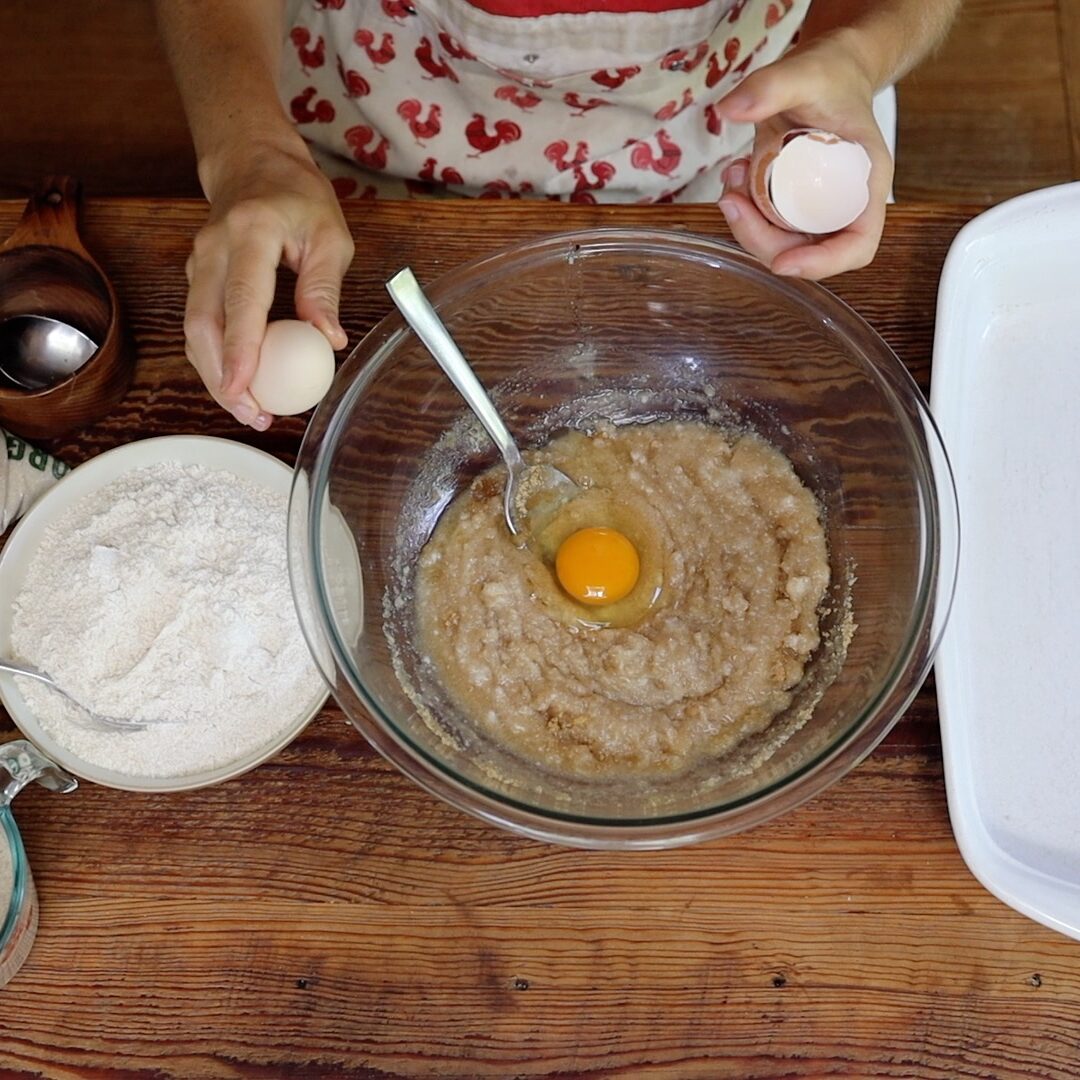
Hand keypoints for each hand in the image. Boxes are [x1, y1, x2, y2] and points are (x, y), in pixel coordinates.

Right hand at [183, 141, 354, 428]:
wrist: (252, 162)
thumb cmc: (297, 198)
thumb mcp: (330, 235)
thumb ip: (325, 288)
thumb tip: (328, 340)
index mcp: (250, 232)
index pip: (241, 298)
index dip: (239, 347)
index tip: (243, 387)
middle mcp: (213, 247)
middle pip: (203, 322)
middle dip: (221, 376)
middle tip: (251, 414)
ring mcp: (197, 262)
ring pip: (193, 329)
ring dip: (214, 375)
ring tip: (249, 411)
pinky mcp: (195, 278)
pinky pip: (198, 325)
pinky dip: (214, 360)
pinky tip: (239, 386)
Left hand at [714, 32, 892, 279]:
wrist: (826, 70)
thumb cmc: (831, 73)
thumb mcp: (804, 71)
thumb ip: (770, 85)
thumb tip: (729, 109)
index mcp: (866, 183)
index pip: (857, 245)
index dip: (823, 263)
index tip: (783, 262)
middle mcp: (844, 203)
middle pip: (808, 250)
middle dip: (763, 239)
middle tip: (731, 203)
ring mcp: (817, 206)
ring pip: (782, 241)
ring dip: (748, 225)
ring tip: (731, 181)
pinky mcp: (792, 202)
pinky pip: (768, 222)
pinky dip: (745, 209)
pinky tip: (735, 175)